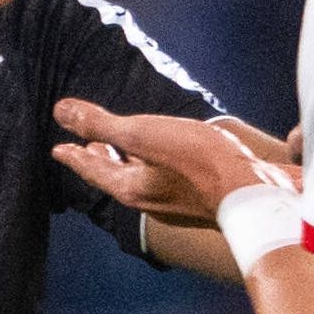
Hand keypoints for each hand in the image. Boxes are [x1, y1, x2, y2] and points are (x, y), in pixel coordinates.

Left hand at [48, 102, 298, 224]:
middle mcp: (152, 200)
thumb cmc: (200, 163)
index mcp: (132, 187)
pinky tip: (174, 156)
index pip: (94, 169)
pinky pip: (169, 178)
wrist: (254, 194)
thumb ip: (102, 124)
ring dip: (129, 162)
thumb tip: (60, 111)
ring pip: (144, 178)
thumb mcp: (144, 134)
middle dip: (100, 160)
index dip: (74, 156)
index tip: (58, 149)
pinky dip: (157, 164)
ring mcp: (179, 202)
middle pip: (117, 176)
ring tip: (125, 150)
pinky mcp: (204, 197)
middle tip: (85, 148)